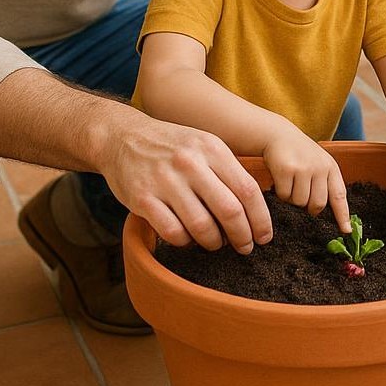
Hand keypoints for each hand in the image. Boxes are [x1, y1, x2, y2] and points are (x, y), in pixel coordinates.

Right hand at [96, 112, 272, 253]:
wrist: (121, 137)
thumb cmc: (171, 146)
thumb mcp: (203, 145)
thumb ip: (228, 170)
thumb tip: (255, 209)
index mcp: (212, 148)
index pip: (248, 190)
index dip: (261, 219)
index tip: (264, 236)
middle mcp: (190, 163)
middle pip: (230, 210)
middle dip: (242, 236)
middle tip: (245, 247)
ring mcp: (165, 181)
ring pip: (202, 226)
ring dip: (214, 242)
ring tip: (216, 243)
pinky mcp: (143, 198)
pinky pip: (173, 232)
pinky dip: (185, 241)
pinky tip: (188, 239)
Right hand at [261, 132, 351, 232]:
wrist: (278, 135)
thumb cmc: (299, 154)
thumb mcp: (318, 163)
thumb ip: (324, 183)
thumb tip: (322, 211)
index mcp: (331, 168)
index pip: (339, 195)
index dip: (343, 215)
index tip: (346, 230)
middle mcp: (320, 168)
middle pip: (318, 205)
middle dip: (309, 207)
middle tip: (302, 195)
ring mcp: (304, 168)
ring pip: (300, 202)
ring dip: (293, 198)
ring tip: (290, 183)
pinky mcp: (286, 170)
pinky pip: (285, 196)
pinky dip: (281, 193)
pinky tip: (281, 179)